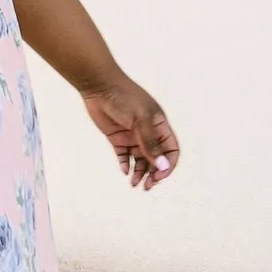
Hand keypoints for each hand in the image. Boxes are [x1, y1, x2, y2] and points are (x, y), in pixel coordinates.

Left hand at [83, 75, 179, 190]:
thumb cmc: (124, 97)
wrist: (99, 85)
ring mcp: (133, 136)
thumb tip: (163, 166)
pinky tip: (124, 171)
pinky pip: (125, 156)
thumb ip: (151, 144)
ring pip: (141, 160)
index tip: (159, 176)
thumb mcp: (140, 120)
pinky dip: (126, 165)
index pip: (171, 151)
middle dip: (154, 174)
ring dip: (140, 173)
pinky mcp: (117, 138)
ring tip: (133, 183)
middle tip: (146, 186)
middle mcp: (148, 132)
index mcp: (160, 126)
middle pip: (156, 159)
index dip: (168, 165)